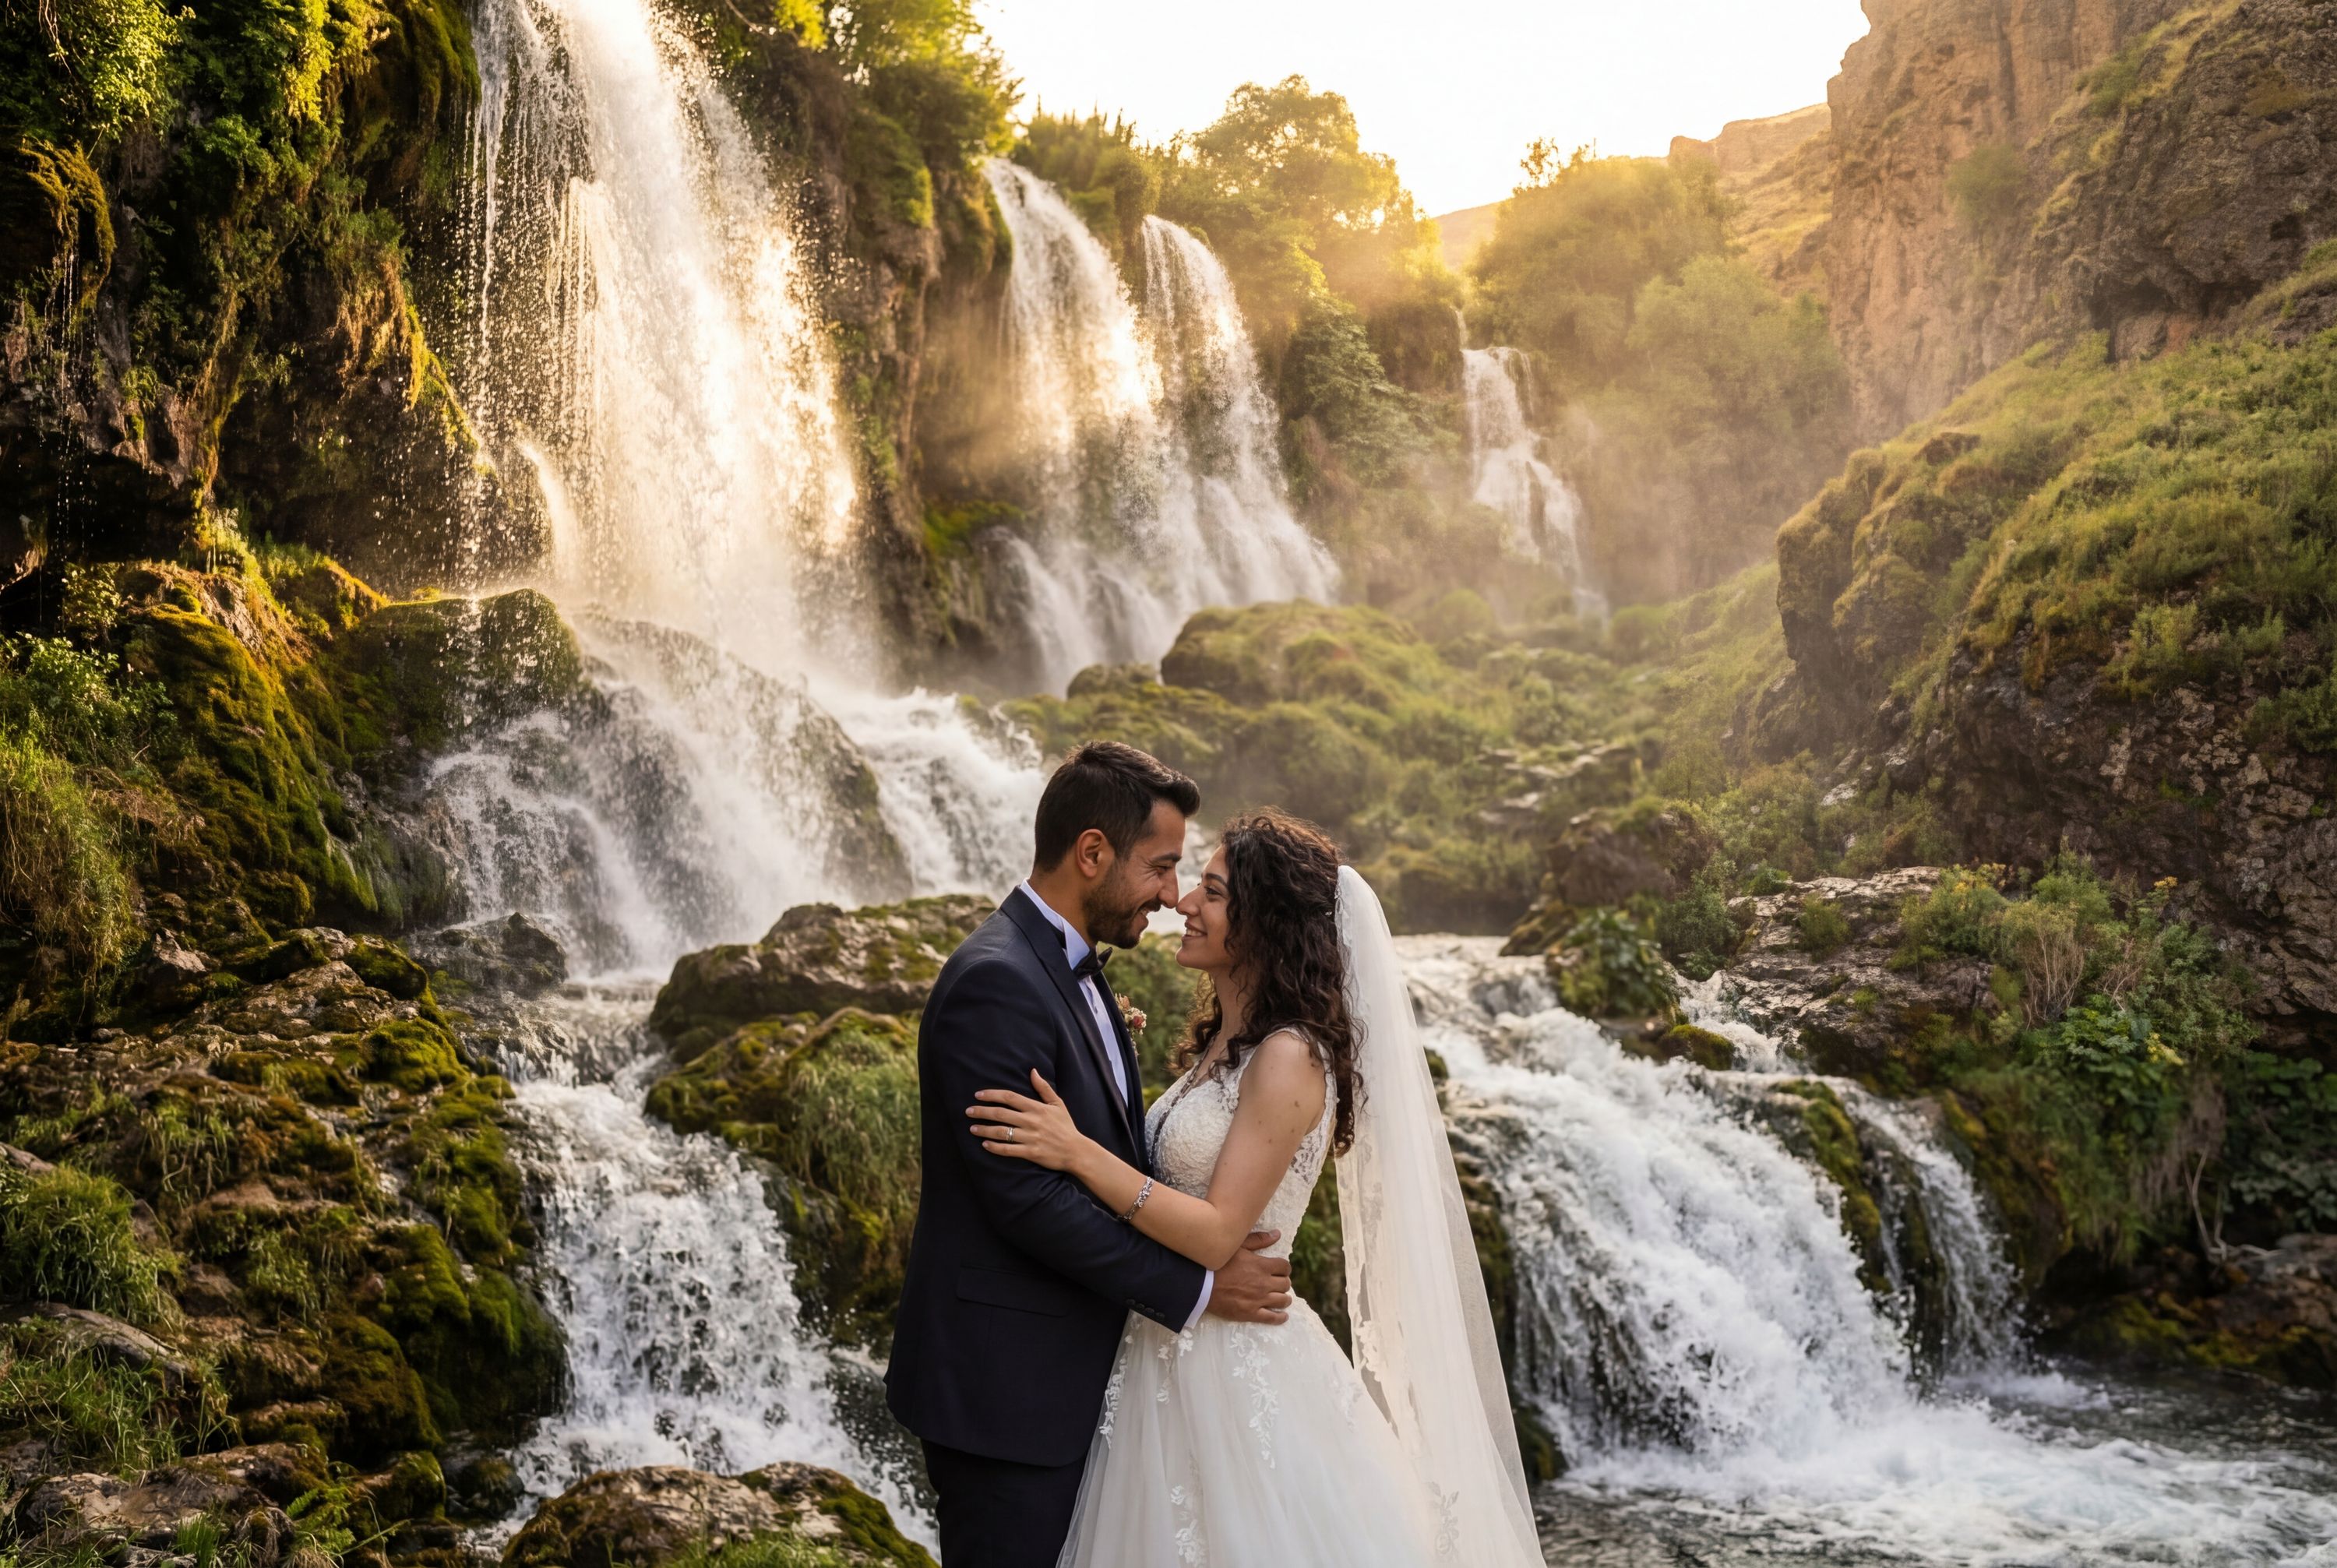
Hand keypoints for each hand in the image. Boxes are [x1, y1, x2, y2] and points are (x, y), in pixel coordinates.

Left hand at [968, 1071, 1090, 1173]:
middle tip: (968, 1111)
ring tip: (972, 1128)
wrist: (1076, 1151)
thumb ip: (1043, 1088)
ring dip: (984, 1129)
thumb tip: (1033, 1071)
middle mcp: (1031, 1121)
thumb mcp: (1058, 1104)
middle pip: (1001, 1113)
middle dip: (981, 1111)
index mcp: (1037, 1108)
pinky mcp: (1031, 1153)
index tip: (978, 1095)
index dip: (992, 1095)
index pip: (1009, 1097)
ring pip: (1001, 1132)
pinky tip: (985, 1144)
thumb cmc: (1066, 1126)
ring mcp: (1030, 1137)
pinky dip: (994, 1147)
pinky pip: (1008, 1150)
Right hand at [1204, 1231, 1290, 1324]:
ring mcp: (1258, 1299)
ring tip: (1281, 1298)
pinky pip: (1272, 1318)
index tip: (1280, 1270)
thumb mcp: (1238, 1246)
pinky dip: (1280, 1317)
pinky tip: (1283, 1315)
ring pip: (1282, 1301)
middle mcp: (1264, 1283)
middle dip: (1283, 1282)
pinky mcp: (1251, 1313)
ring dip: (1284, 1299)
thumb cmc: (1217, 1263)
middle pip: (1285, 1284)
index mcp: (1262, 1265)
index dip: (1284, 1268)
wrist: (1201, 1285)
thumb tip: (1277, 1234)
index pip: (1285, 1267)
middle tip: (1277, 1283)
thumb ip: (1258, 1240)